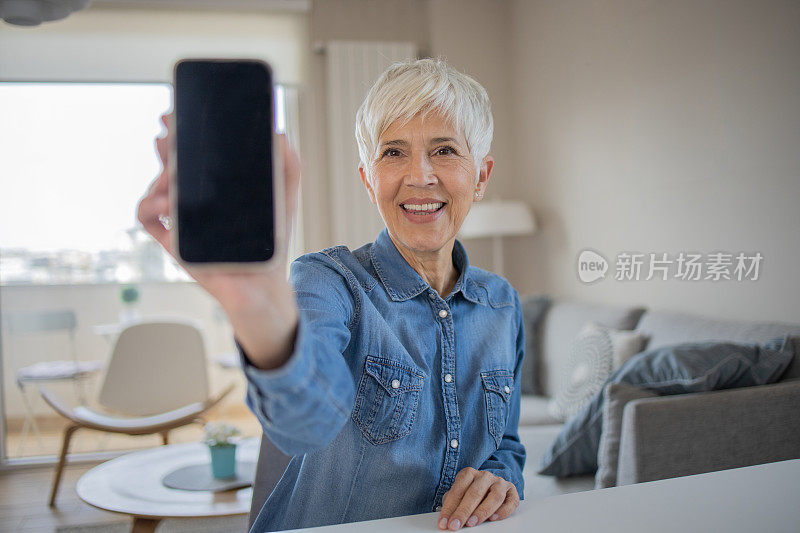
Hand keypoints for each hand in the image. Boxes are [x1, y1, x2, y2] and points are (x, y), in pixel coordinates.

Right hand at [137, 112, 301, 369]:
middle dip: (164, 146)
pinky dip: (149, 206)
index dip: (179, 130)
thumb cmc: (271, 244)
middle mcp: (195, 200)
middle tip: (168, 138)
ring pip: (154, 187)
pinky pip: (146, 218)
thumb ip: (288, 167)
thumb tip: (280, 134)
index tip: (173, 115)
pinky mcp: (172, 242)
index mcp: (217, 186)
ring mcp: (181, 220)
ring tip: (174, 179)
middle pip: (168, 164)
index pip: (192, 152)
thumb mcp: (286, 199)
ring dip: (159, 178)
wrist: (264, 283)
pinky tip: (165, 206)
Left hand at [437, 468, 518, 529]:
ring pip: (495, 496)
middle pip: (475, 492)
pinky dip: (503, 511)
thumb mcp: (459, 494)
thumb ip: (452, 502)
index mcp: (469, 473)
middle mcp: (485, 476)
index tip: (444, 522)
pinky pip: (511, 501)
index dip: (450, 507)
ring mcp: (500, 482)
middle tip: (455, 525)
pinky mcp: (512, 491)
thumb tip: (445, 516)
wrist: (491, 485)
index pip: (458, 489)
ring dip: (482, 511)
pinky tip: (493, 518)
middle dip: (463, 511)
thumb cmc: (471, 492)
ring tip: (472, 523)